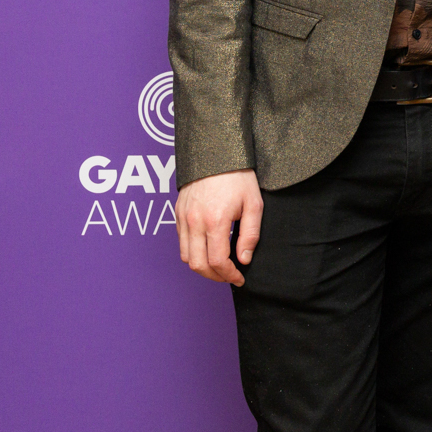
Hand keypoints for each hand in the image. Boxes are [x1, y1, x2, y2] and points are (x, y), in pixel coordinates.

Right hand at [175, 169, 262, 285]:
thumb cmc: (238, 177)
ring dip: (201, 267)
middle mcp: (194, 221)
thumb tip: (244, 259)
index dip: (229, 275)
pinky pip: (181, 242)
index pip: (217, 261)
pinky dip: (192, 252)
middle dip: (214, 277)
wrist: (216, 153)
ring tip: (219, 266)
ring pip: (185, 256)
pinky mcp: (177, 213)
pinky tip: (208, 249)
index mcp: (215, 220)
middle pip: (197, 264)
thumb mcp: (254, 205)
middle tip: (229, 276)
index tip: (239, 278)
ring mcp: (183, 217)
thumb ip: (250, 235)